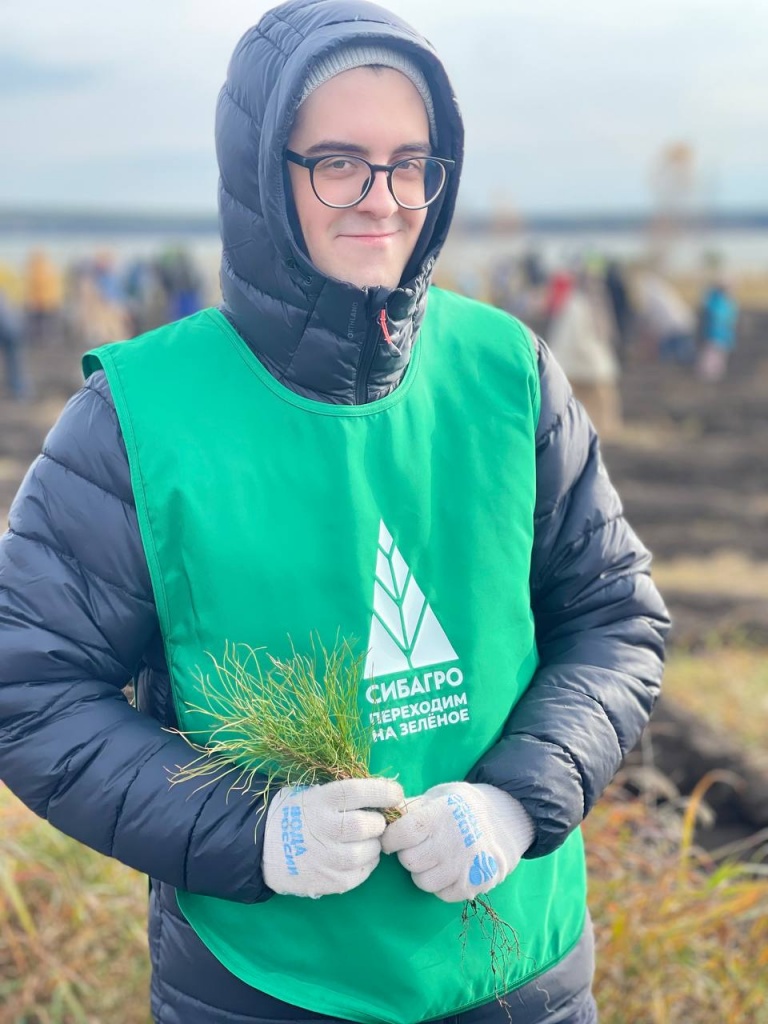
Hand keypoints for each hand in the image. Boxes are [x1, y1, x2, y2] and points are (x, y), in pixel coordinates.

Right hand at [262, 777, 403, 897]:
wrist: (261, 847)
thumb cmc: (295, 813)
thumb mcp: (312, 792)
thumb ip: (342, 793)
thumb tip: (383, 791)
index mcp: (320, 800)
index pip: (358, 791)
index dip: (383, 791)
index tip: (395, 793)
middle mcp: (324, 828)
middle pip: (369, 825)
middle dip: (378, 823)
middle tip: (374, 822)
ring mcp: (325, 858)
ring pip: (369, 852)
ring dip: (373, 845)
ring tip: (364, 841)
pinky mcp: (327, 881)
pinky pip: (361, 874)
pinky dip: (365, 864)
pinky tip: (356, 857)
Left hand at [381, 781, 534, 902]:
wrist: (506, 819)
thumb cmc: (461, 806)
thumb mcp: (437, 796)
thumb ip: (411, 808)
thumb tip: (381, 817)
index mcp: (442, 814)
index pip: (403, 833)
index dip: (391, 838)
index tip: (392, 837)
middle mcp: (455, 840)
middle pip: (410, 861)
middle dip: (408, 854)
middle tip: (418, 846)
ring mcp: (467, 865)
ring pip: (423, 882)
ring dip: (423, 872)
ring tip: (434, 858)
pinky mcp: (477, 883)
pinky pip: (442, 895)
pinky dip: (441, 885)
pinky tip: (449, 869)